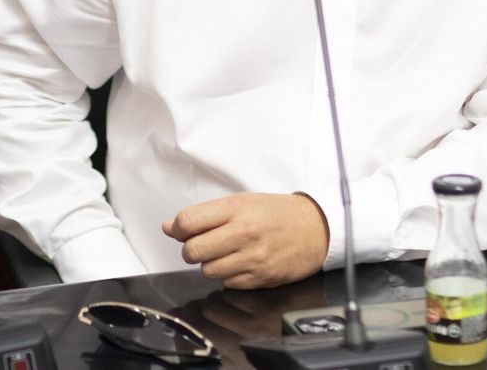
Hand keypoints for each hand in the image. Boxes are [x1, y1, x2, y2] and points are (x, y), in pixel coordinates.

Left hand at [162, 192, 329, 288]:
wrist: (317, 229)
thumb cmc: (277, 213)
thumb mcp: (241, 202)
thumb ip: (204, 215)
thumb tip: (169, 227)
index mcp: (236, 208)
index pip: (188, 222)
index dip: (178, 229)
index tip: (181, 231)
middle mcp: (244, 233)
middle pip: (193, 251)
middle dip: (191, 250)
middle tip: (202, 245)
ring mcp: (253, 258)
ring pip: (208, 271)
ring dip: (209, 264)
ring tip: (224, 253)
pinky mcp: (261, 279)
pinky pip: (228, 284)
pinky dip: (227, 276)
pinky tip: (239, 264)